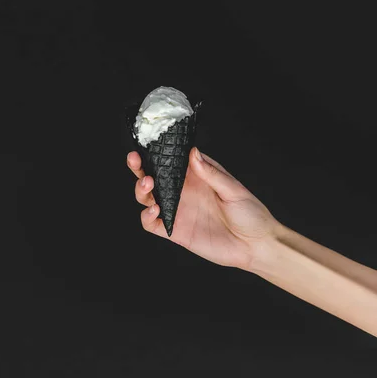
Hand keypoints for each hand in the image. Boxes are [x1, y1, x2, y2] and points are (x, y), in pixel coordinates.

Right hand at [127, 148, 280, 269]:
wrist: (256, 247)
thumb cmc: (251, 214)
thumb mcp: (234, 190)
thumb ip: (211, 173)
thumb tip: (193, 153)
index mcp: (196, 177)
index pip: (172, 160)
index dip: (158, 151)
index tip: (148, 144)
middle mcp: (183, 192)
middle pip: (153, 176)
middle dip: (140, 167)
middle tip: (135, 160)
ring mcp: (177, 211)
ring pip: (147, 197)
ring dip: (141, 189)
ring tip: (147, 185)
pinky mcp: (174, 231)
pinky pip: (151, 223)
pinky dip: (146, 216)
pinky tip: (154, 210)